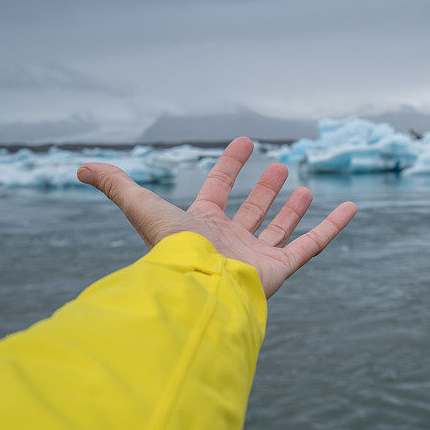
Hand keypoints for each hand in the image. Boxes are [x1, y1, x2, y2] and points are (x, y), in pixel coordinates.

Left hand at [76, 137, 356, 297]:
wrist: (199, 288)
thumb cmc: (173, 248)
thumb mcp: (141, 206)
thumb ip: (115, 185)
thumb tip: (78, 167)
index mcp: (202, 224)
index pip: (217, 188)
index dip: (229, 165)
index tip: (244, 141)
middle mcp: (230, 240)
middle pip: (251, 210)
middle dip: (264, 189)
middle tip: (278, 168)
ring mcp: (257, 255)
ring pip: (280, 227)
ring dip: (292, 208)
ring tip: (305, 187)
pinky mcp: (282, 268)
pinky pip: (313, 243)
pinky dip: (333, 226)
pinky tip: (350, 207)